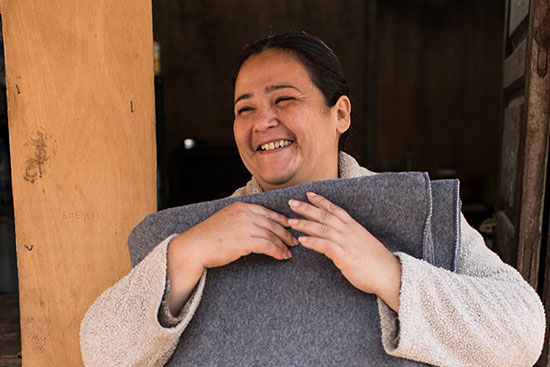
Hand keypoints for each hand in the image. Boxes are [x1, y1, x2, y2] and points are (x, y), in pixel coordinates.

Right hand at [167, 202, 297, 313]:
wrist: (195, 247)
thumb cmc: (208, 237)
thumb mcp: (227, 220)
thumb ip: (242, 219)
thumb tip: (257, 227)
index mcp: (241, 207)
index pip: (267, 212)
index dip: (281, 219)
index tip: (289, 225)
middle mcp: (245, 214)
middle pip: (273, 223)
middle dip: (286, 232)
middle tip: (294, 240)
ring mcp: (245, 226)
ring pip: (272, 235)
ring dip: (283, 244)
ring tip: (289, 251)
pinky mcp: (245, 241)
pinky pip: (268, 246)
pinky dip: (278, 252)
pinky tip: (282, 257)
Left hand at [288, 192, 400, 310]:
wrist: (389, 274)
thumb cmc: (376, 262)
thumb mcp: (362, 242)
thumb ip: (349, 237)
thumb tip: (337, 236)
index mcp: (353, 227)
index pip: (335, 209)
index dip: (321, 201)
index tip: (308, 194)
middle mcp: (349, 231)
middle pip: (324, 215)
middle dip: (307, 208)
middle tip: (291, 202)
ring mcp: (346, 242)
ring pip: (322, 228)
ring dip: (305, 224)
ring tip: (291, 221)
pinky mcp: (344, 256)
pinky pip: (325, 246)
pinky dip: (312, 242)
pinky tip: (301, 240)